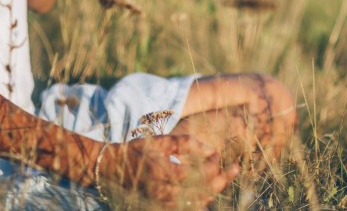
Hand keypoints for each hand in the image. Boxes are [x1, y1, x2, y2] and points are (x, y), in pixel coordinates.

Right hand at [103, 135, 239, 207]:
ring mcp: (162, 204)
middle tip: (233, 169)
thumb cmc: (138, 151)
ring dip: (213, 191)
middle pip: (203, 193)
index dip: (214, 165)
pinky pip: (187, 209)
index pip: (199, 174)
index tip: (218, 155)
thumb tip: (211, 149)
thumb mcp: (161, 142)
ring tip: (223, 177)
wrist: (113, 169)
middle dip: (222, 180)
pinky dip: (201, 201)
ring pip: (198, 204)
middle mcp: (163, 193)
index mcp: (163, 173)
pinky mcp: (161, 208)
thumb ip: (186, 143)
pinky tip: (208, 191)